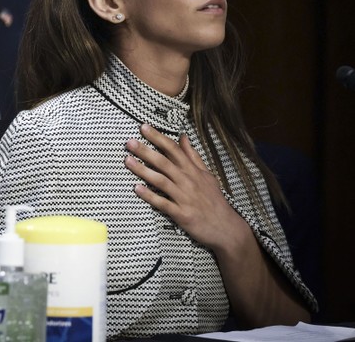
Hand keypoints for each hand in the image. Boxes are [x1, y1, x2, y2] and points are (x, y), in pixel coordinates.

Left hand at [124, 123, 249, 253]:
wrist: (227, 228)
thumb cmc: (214, 200)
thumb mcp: (207, 174)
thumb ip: (192, 155)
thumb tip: (183, 137)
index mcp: (193, 171)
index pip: (173, 149)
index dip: (158, 137)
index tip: (143, 127)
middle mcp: (188, 181)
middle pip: (164, 162)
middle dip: (146, 151)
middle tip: (129, 142)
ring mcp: (184, 198)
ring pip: (161, 181)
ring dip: (143, 170)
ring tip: (127, 161)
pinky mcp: (182, 214)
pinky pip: (163, 203)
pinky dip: (150, 196)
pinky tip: (137, 189)